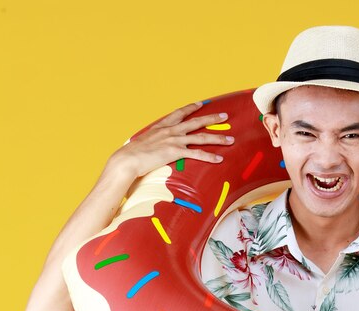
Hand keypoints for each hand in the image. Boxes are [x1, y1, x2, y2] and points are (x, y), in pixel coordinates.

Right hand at [108, 101, 233, 179]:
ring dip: (218, 138)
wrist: (128, 159)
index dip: (192, 107)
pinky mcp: (176, 152)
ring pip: (202, 137)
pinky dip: (210, 156)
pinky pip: (197, 154)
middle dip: (212, 119)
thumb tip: (154, 145)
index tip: (201, 103)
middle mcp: (170, 130)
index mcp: (162, 126)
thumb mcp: (144, 141)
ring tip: (231, 139)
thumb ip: (153, 140)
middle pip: (196, 122)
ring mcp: (174, 140)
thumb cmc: (133, 153)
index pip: (180, 113)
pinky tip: (219, 158)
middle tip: (225, 116)